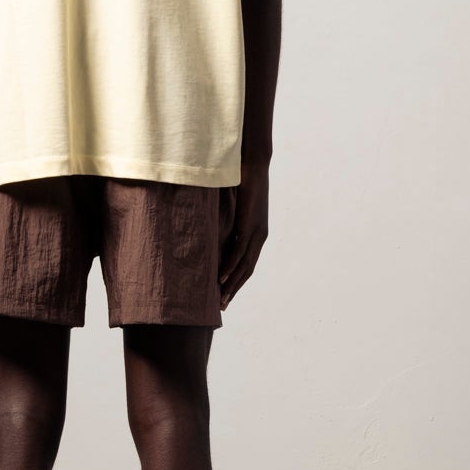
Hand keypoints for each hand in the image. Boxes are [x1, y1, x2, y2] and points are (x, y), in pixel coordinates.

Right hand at [218, 160, 268, 309]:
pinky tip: (222, 278)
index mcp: (257, 234)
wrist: (253, 164)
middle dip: (234, 289)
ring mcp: (257, 232)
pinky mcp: (250, 225)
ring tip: (221, 298)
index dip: (237, 281)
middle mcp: (260, 236)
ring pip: (244, 265)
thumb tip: (210, 228)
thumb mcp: (232, 207)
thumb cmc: (240, 182)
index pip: (247, 264)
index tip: (225, 295)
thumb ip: (225, 220)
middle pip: (247, 270)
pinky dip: (231, 266)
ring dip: (232, 283)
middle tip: (222, 306)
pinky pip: (239, 250)